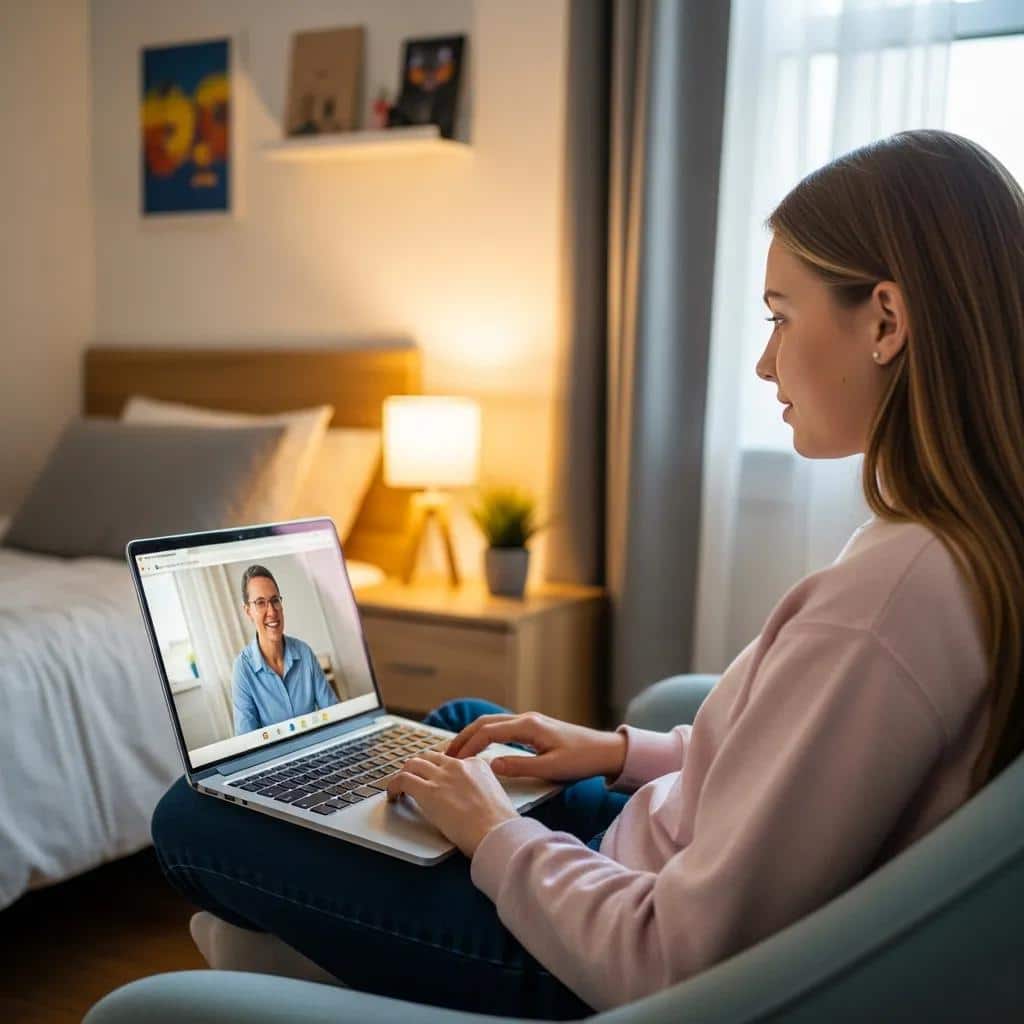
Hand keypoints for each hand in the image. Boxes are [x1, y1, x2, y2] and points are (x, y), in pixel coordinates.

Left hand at [385, 750, 517, 857]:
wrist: (497, 833)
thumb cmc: (499, 825)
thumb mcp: (496, 796)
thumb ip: (481, 789)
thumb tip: (470, 799)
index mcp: (476, 764)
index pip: (450, 759)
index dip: (439, 769)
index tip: (435, 779)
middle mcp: (458, 765)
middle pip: (429, 757)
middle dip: (419, 767)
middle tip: (413, 779)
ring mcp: (442, 776)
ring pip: (413, 763)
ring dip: (405, 774)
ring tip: (400, 787)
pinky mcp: (428, 791)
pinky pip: (402, 780)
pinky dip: (393, 786)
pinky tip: (392, 796)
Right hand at [445, 711, 627, 782]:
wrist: (605, 750)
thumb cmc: (581, 760)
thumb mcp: (550, 769)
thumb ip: (519, 767)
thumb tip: (490, 765)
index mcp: (528, 726)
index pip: (488, 732)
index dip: (468, 746)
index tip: (453, 761)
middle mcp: (526, 719)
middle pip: (485, 723)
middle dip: (463, 737)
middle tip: (445, 755)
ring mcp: (530, 722)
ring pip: (492, 724)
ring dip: (472, 735)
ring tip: (457, 752)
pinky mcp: (534, 728)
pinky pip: (502, 728)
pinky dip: (485, 735)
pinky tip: (480, 748)